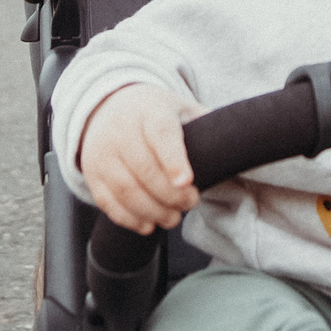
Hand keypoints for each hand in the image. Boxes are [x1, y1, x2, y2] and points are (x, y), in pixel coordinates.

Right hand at [78, 83, 205, 232]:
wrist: (104, 106)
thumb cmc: (151, 112)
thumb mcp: (178, 106)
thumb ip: (204, 121)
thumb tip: (239, 137)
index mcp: (149, 111)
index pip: (161, 135)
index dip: (174, 160)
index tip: (187, 182)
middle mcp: (121, 131)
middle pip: (144, 170)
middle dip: (170, 195)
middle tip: (190, 204)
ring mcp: (103, 153)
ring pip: (125, 190)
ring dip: (152, 211)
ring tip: (172, 218)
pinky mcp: (92, 173)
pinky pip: (107, 201)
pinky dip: (128, 218)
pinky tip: (147, 224)